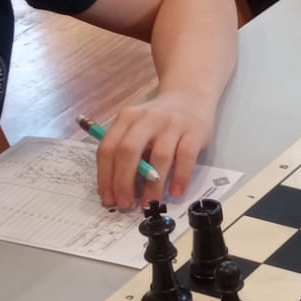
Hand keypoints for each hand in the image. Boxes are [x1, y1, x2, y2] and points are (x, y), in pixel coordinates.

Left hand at [94, 89, 214, 209]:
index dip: (105, 176)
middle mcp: (148, 118)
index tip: (108, 198)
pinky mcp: (195, 132)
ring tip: (149, 203)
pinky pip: (186, 157)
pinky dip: (180, 177)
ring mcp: (173, 124)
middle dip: (124, 182)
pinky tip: (175, 192)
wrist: (191, 96)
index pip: (108, 148)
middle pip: (129, 151)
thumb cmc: (160, 121)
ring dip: (152, 185)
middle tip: (125, 204)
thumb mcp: (137, 127)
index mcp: (127, 118)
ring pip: (159, 157)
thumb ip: (127, 151)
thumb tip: (120, 189)